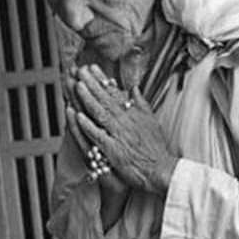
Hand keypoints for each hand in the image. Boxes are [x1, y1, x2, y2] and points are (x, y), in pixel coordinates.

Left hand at [74, 65, 177, 195]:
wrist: (161, 169)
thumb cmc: (156, 148)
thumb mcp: (152, 121)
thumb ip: (141, 104)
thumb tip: (134, 88)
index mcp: (134, 114)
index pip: (116, 93)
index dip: (102, 80)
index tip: (92, 68)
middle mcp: (126, 122)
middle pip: (106, 99)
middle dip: (91, 84)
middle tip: (80, 71)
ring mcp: (119, 135)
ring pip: (100, 113)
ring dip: (87, 99)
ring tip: (77, 86)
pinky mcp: (113, 150)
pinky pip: (97, 135)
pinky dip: (87, 125)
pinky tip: (77, 116)